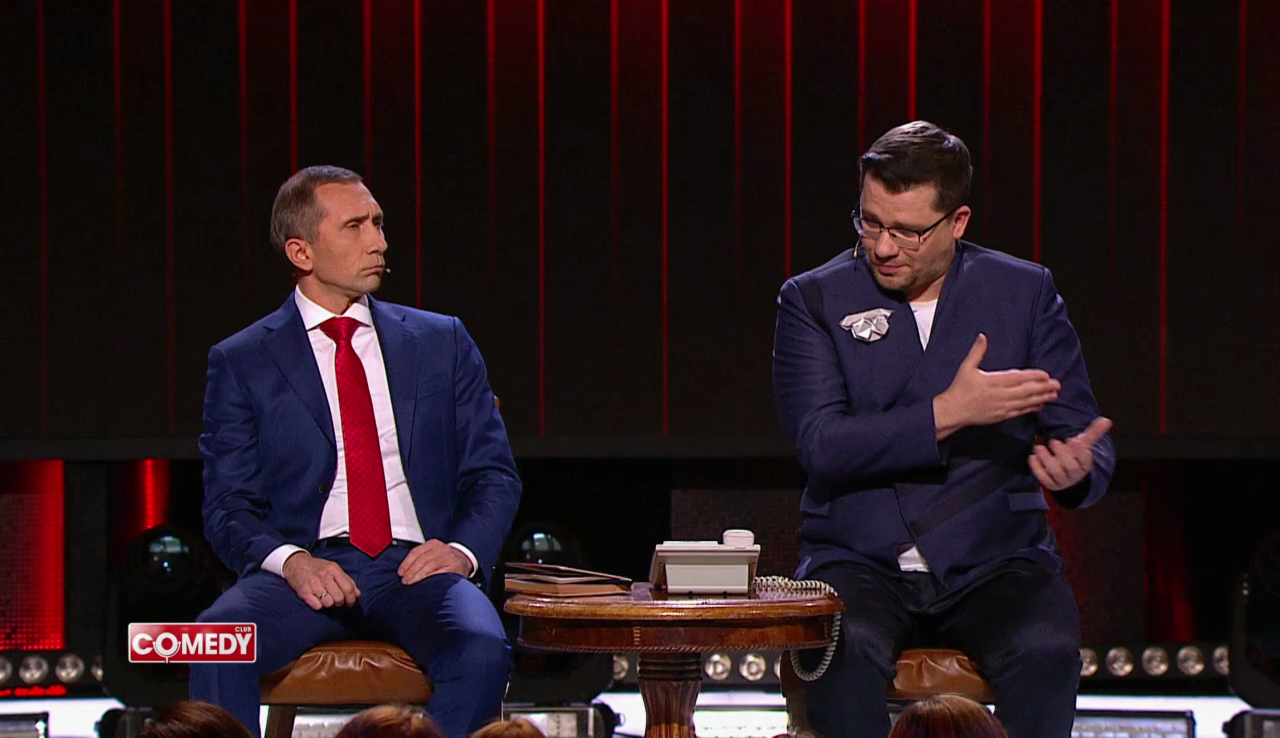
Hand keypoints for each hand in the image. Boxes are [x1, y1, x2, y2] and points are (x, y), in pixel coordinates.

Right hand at [281, 552, 360, 609]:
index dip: (352, 599)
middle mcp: (324, 576)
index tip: (350, 603)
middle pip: (339, 598)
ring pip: (329, 603)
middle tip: (337, 601)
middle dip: (340, 603)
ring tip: (325, 598)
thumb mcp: (333, 569)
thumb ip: (347, 580)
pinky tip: (317, 599)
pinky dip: (318, 605)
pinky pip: (317, 606)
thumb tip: (358, 594)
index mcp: (333, 569)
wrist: (295, 564)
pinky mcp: (304, 592)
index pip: (348, 588)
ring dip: (329, 604)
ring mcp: (313, 584)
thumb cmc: (316, 568)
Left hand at [397, 540, 471, 584]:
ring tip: (411, 582)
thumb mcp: (433, 552)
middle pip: (422, 560)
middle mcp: (441, 549)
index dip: (407, 563)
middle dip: (411, 571)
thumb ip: (421, 558)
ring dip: (418, 576)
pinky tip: (424, 584)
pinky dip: (430, 579)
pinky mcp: (454, 567)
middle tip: (404, 580)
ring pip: (429, 567)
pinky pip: (439, 573)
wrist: (464, 559)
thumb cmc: (444, 558)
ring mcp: (449, 558)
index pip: (416, 552)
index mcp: (433, 544)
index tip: (400, 572)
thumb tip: (404, 570)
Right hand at [934, 334, 1060, 439]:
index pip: (1017, 377)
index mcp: (993, 381)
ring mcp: (1002, 406)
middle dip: (1043, 388)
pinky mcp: (1001, 415)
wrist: (953, 411)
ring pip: (1026, 402)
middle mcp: (1000, 394)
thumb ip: (977, 352)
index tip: (1045, 374)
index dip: (1033, 376)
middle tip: (1057, 384)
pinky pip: (1020, 411)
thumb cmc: (960, 389)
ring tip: (1054, 395)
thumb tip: (982, 336)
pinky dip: (1031, 408)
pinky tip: (1040, 405)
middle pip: (1026, 390)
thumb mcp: (967, 367)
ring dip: (1041, 398)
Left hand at [1028, 416, 1112, 490]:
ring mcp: (1063, 481)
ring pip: (1056, 472)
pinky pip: (1043, 479)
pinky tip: (1033, 457)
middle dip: (1062, 454)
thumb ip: (1093, 433)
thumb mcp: (1084, 445)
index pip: (1085, 459)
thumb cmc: (1076, 456)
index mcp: (1085, 464)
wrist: (1068, 476)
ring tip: (1038, 448)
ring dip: (1046, 459)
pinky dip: (1037, 468)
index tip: (1072, 440)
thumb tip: (1106, 420)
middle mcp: (1075, 474)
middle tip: (1053, 442)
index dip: (1079, 451)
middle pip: (1071, 467)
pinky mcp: (1051, 484)